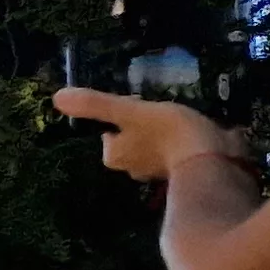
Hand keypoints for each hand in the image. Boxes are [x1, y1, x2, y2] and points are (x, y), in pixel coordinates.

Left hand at [51, 88, 246, 183]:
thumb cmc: (166, 133)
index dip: (124, 114)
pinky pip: (178, 150)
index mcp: (114, 157)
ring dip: (164, 131)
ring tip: (180, 116)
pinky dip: (183, 140)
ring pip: (154, 144)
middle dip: (143, 124)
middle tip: (160, 109)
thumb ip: (96, 105)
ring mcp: (159, 172)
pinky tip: (196, 129)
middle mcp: (131, 169)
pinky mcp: (185, 169)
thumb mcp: (129, 112)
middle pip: (131, 138)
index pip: (110, 132)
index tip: (139, 104)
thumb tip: (57, 97)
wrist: (212, 158)